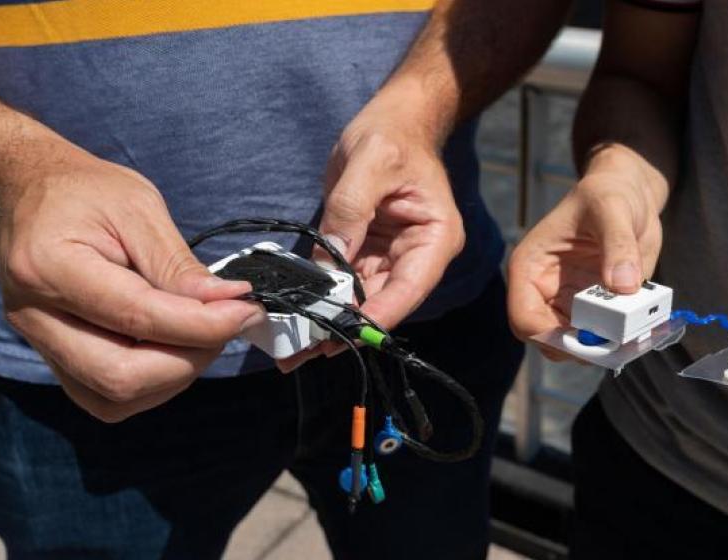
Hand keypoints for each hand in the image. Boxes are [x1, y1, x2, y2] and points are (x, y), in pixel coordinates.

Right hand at [0, 142, 261, 421]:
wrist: (26, 192)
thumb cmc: (83, 192)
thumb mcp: (138, 207)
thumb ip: (179, 264)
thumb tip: (229, 303)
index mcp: (48, 267)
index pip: (137, 317)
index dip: (202, 323)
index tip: (245, 310)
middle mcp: (33, 316)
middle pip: (120, 376)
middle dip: (189, 359)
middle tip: (226, 324)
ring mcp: (39, 343)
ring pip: (114, 398)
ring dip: (174, 376)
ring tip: (201, 332)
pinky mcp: (54, 359)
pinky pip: (105, 397)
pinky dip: (152, 382)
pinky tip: (174, 346)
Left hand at [276, 87, 463, 371]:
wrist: (394, 119)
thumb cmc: (392, 134)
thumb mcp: (370, 162)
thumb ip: (350, 210)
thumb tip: (329, 263)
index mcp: (435, 238)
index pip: (409, 288)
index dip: (377, 315)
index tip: (343, 335)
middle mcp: (417, 255)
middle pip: (383, 303)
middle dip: (344, 328)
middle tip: (303, 353)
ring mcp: (391, 256)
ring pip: (360, 299)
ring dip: (328, 321)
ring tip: (292, 347)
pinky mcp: (366, 251)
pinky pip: (343, 281)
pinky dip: (321, 298)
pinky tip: (295, 315)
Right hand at [507, 145, 666, 359]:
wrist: (630, 195)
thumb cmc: (608, 193)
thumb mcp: (612, 209)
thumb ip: (617, 245)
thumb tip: (623, 286)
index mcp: (531, 267)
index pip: (523, 317)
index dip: (548, 335)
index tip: (585, 337)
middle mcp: (545, 291)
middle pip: (548, 340)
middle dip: (580, 348)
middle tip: (617, 343)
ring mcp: (570, 303)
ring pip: (576, 345)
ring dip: (604, 347)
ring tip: (635, 334)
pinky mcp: (597, 309)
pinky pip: (604, 336)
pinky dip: (623, 339)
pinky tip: (644, 326)